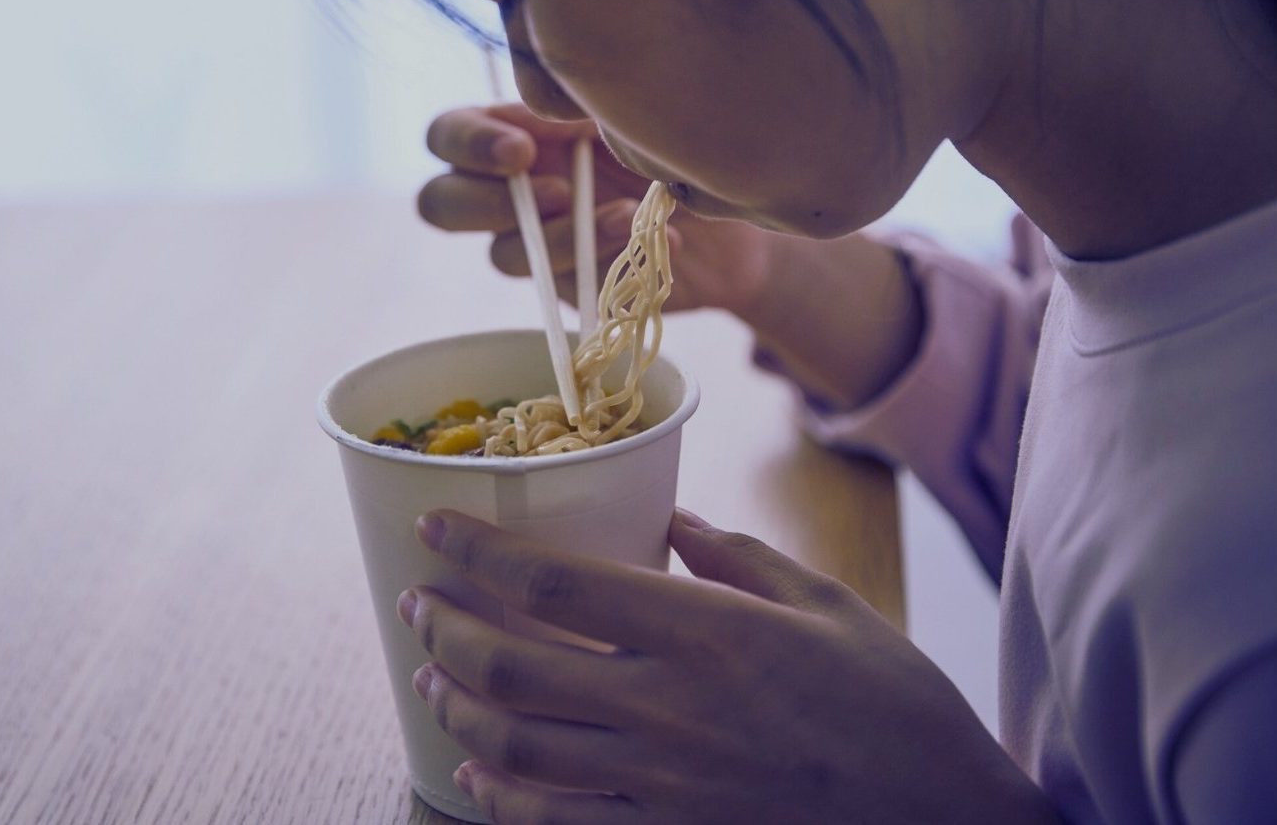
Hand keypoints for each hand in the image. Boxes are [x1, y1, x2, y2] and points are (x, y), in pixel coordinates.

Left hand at [397, 508, 1057, 824]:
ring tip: (430, 672)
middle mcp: (667, 707)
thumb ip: (738, 559)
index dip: (478, 552)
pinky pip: (556, 823)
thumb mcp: (829, 607)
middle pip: (512, 664)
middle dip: (445, 623)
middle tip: (416, 599)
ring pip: (515, 748)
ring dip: (456, 705)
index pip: (555, 584)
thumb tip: (674, 520)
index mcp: (706, 633)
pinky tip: (478, 773)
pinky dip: (501, 797)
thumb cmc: (897, 707)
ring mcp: (662, 783)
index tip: (434, 526)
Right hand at [417, 104, 777, 316]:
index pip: (449, 135)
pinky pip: (562, 283)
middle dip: (485, 204)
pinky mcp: (569, 285)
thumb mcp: (629, 111)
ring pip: (506, 253)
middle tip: (557, 193)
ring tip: (627, 215)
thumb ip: (582, 106)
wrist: (737, 211)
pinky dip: (606, 259)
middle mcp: (511, 189)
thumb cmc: (677, 140)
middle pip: (440, 204)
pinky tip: (656, 238)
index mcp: (513, 131)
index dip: (469, 145)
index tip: (523, 151)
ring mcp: (536, 242)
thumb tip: (554, 112)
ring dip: (564, 235)